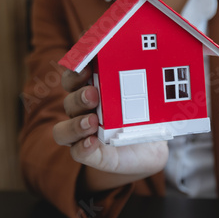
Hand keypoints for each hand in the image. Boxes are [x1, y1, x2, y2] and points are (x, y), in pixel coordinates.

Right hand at [52, 67, 167, 191]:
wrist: (150, 148)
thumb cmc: (144, 117)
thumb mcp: (148, 99)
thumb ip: (144, 83)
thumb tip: (155, 62)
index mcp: (92, 92)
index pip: (73, 79)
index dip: (75, 73)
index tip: (87, 67)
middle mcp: (82, 113)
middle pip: (69, 102)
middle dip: (79, 97)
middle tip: (93, 94)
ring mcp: (84, 136)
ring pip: (63, 130)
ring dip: (75, 124)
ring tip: (90, 121)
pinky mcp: (92, 155)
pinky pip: (77, 152)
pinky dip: (82, 147)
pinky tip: (92, 142)